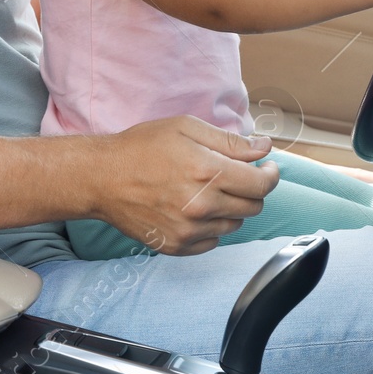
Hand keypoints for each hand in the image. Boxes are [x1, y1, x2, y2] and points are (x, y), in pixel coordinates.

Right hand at [89, 116, 279, 255]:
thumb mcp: (185, 128)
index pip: (262, 185)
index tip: (266, 168)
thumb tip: (263, 147)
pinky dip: (211, 227)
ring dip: (231, 208)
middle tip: (235, 176)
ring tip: (208, 190)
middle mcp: (201, 205)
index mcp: (207, 172)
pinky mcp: (177, 246)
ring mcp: (189, 230)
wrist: (101, 178)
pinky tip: (194, 209)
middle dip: (251, 189)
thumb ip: (229, 141)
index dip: (271, 175)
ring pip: (234, 225)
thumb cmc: (141, 147)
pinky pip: (212, 242)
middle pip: (253, 206)